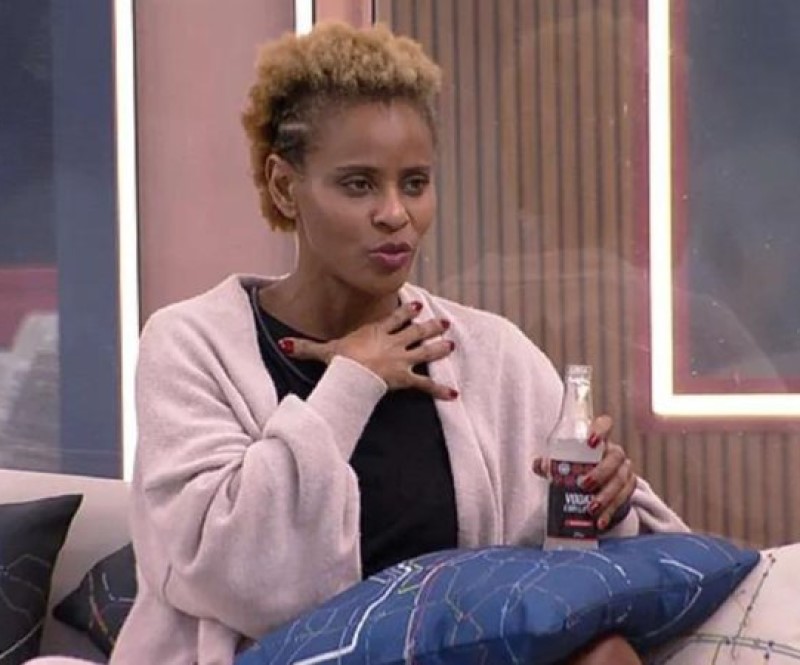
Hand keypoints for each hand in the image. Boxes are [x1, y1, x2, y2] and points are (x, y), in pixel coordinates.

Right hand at [278, 301, 457, 399]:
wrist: (353, 373)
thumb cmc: (341, 361)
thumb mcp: (324, 351)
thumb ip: (306, 347)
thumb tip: (284, 344)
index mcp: (377, 332)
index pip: (395, 319)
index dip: (407, 312)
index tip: (417, 305)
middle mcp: (394, 343)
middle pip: (416, 332)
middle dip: (430, 326)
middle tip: (443, 322)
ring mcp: (402, 359)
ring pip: (425, 351)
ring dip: (439, 348)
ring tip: (451, 344)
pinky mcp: (406, 377)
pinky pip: (426, 384)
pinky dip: (440, 389)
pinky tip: (453, 393)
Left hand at [533, 415, 636, 530]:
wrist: (598, 489)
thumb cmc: (579, 470)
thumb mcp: (564, 466)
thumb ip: (551, 464)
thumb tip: (540, 465)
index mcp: (598, 441)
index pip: (604, 424)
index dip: (600, 430)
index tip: (590, 442)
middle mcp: (614, 453)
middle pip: (615, 457)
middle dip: (601, 472)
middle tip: (584, 485)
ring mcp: (624, 470)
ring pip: (621, 480)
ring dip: (606, 496)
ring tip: (591, 509)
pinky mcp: (629, 489)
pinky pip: (624, 499)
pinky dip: (611, 512)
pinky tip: (600, 522)